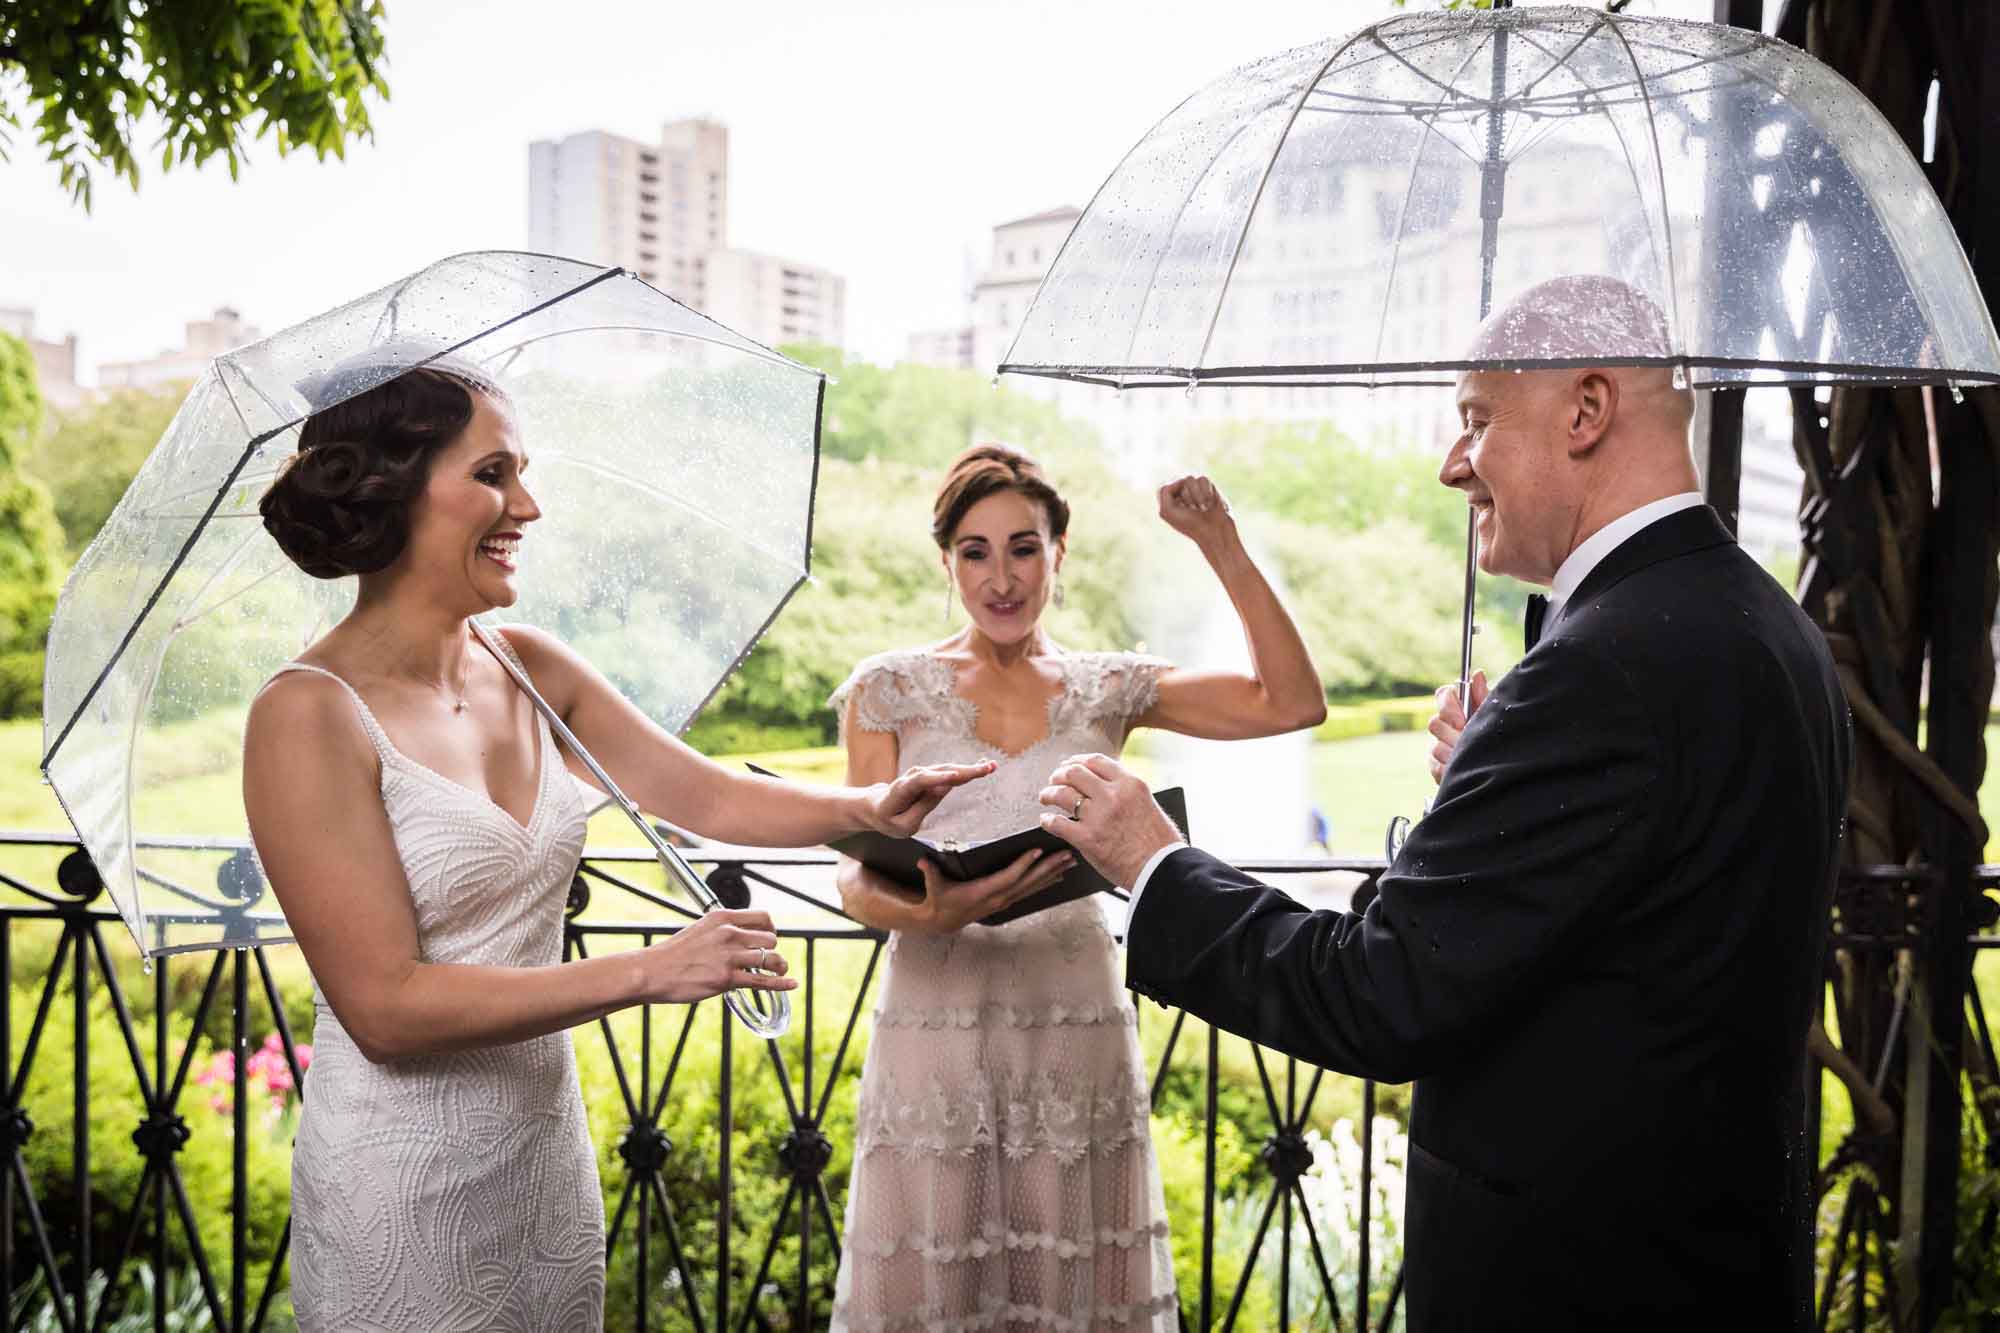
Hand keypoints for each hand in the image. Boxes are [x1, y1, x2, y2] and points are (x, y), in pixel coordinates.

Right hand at [633, 908, 797, 1003]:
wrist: (652, 972)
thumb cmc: (673, 953)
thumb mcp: (701, 929)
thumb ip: (722, 930)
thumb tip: (742, 936)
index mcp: (722, 918)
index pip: (763, 917)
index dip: (771, 929)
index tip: (768, 939)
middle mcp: (728, 934)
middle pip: (770, 939)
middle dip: (772, 950)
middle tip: (769, 959)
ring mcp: (728, 957)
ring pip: (770, 959)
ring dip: (778, 967)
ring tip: (780, 971)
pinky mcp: (726, 979)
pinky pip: (762, 981)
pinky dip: (780, 983)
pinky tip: (791, 983)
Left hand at [868, 762, 995, 835]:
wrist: (876, 807)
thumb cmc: (889, 819)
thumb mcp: (903, 824)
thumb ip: (922, 807)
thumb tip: (943, 789)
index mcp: (902, 790)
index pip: (921, 781)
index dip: (939, 778)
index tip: (956, 776)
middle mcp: (914, 776)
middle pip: (941, 772)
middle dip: (964, 771)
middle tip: (987, 768)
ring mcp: (923, 774)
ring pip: (949, 770)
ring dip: (970, 768)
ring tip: (991, 767)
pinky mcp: (932, 776)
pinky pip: (950, 773)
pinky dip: (966, 770)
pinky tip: (984, 767)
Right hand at [906, 847, 1076, 934]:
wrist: (943, 921)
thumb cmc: (939, 899)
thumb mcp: (933, 886)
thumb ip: (930, 873)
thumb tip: (923, 861)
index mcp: (983, 892)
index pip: (1008, 877)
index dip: (1023, 865)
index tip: (1038, 850)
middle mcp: (999, 898)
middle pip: (1028, 881)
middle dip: (1049, 867)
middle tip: (1067, 855)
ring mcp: (1005, 901)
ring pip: (1033, 886)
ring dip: (1053, 873)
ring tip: (1070, 862)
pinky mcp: (1007, 901)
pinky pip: (1030, 890)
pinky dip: (1045, 882)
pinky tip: (1058, 875)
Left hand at [1036, 753, 1183, 889]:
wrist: (1161, 869)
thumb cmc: (1158, 842)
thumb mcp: (1147, 803)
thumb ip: (1125, 791)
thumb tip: (1103, 785)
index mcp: (1130, 784)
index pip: (1095, 761)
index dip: (1076, 761)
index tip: (1068, 765)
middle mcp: (1113, 795)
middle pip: (1075, 773)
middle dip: (1059, 775)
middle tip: (1053, 781)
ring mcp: (1099, 816)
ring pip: (1062, 794)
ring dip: (1049, 794)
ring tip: (1045, 797)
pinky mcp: (1088, 839)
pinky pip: (1057, 823)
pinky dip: (1047, 820)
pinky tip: (1045, 820)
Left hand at [1157, 475, 1235, 546]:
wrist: (1215, 533)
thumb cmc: (1191, 525)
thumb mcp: (1167, 511)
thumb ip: (1164, 491)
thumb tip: (1182, 479)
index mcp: (1169, 501)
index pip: (1165, 488)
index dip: (1173, 497)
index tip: (1179, 508)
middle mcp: (1181, 494)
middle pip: (1179, 482)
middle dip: (1187, 498)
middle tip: (1193, 511)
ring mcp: (1196, 490)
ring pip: (1190, 478)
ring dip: (1197, 496)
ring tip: (1203, 508)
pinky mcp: (1209, 488)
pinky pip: (1203, 479)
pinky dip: (1206, 492)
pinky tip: (1211, 504)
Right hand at [1426, 670, 1488, 783]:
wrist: (1500, 768)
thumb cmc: (1495, 738)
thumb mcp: (1491, 717)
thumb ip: (1483, 697)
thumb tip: (1477, 674)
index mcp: (1458, 708)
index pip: (1443, 695)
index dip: (1448, 707)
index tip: (1461, 721)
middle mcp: (1445, 724)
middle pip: (1434, 723)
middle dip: (1452, 736)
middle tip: (1468, 743)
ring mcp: (1438, 745)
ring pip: (1435, 747)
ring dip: (1454, 754)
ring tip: (1471, 759)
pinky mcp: (1435, 765)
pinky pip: (1434, 765)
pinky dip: (1448, 769)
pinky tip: (1462, 770)